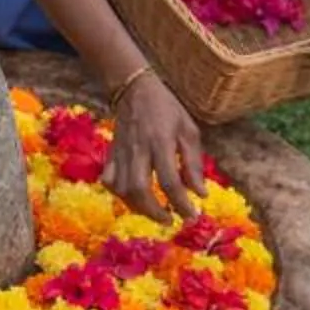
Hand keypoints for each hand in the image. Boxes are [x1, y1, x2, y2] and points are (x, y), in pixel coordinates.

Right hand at [105, 72, 203, 222]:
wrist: (134, 89)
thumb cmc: (167, 109)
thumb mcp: (189, 130)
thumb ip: (194, 163)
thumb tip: (201, 194)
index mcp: (161, 142)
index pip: (169, 180)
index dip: (181, 203)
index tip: (192, 215)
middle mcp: (138, 149)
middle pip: (140, 188)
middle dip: (155, 211)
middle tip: (170, 220)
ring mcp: (121, 152)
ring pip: (122, 188)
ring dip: (138, 207)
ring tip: (155, 212)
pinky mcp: (111, 153)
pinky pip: (109, 180)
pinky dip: (119, 194)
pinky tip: (132, 198)